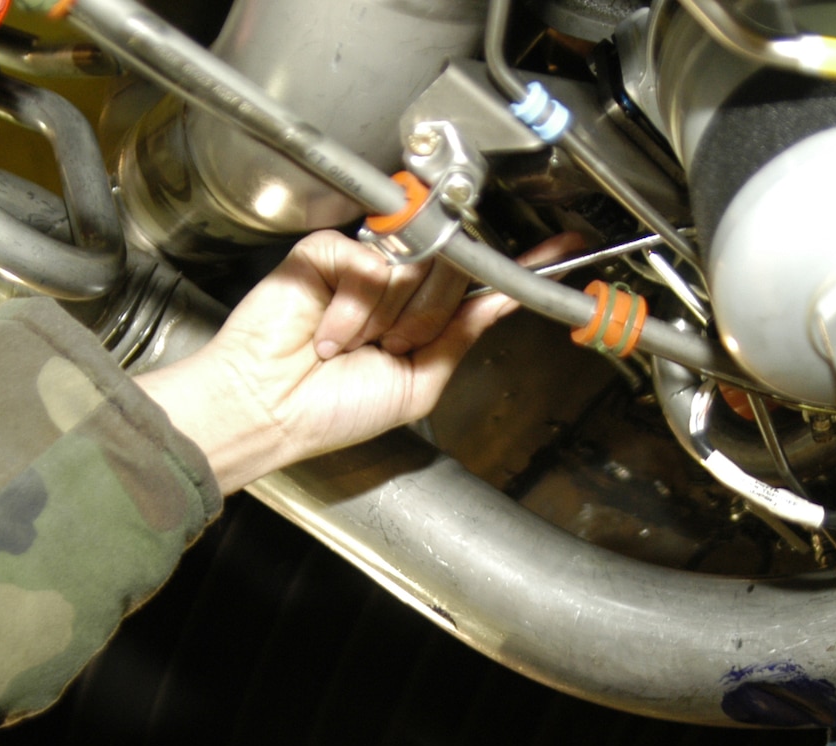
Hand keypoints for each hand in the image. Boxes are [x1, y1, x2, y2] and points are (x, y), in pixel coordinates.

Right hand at [136, 230, 581, 493]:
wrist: (271, 409)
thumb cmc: (330, 410)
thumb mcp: (418, 385)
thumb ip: (461, 338)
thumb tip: (502, 303)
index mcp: (419, 319)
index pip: (476, 283)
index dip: (518, 266)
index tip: (565, 246)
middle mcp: (397, 287)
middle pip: (451, 271)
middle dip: (425, 317)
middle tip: (385, 349)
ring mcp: (363, 265)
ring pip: (412, 265)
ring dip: (385, 319)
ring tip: (348, 346)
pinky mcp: (327, 252)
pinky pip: (368, 257)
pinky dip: (352, 304)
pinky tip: (328, 331)